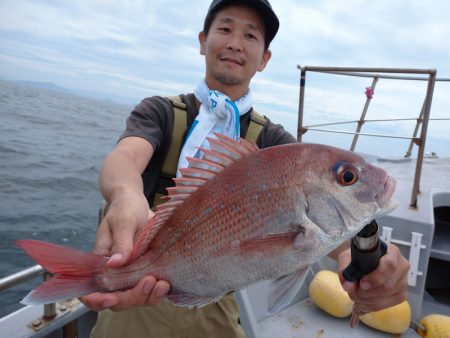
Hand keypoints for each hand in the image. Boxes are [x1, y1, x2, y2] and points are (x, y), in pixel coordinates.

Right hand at [80, 194, 169, 310]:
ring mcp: (131, 274)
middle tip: (150, 281)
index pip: (91, 292)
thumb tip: (115, 263)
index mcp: (101, 263)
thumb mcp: (122, 221)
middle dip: (132, 297)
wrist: (138, 204)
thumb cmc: (125, 209)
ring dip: (148, 297)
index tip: (111, 299)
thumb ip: (120, 242)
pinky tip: (167, 284)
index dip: (98, 301)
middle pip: (118, 300)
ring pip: (136, 298)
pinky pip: (150, 289)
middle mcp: (114, 274)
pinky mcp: (147, 271)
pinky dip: (157, 291)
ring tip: (163, 284)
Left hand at [337, 243, 409, 312]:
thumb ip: (345, 270)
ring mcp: (403, 282)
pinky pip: (386, 305)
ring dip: (366, 300)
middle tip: (352, 291)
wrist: (361, 262)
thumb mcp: (346, 258)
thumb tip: (348, 286)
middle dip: (366, 292)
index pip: (390, 265)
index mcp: (392, 252)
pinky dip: (370, 305)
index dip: (376, 277)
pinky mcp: (400, 295)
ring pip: (386, 297)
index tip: (362, 283)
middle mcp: (402, 266)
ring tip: (354, 295)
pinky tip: (361, 301)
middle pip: (387, 285)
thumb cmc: (357, 257)